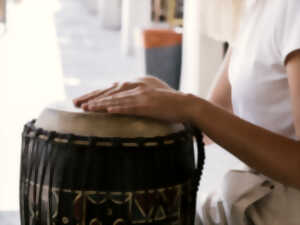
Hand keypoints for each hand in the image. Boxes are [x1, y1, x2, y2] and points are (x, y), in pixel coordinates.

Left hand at [78, 85, 195, 122]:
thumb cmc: (168, 104)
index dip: (97, 94)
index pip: (112, 90)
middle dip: (92, 97)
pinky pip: (129, 107)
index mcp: (136, 86)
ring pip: (116, 99)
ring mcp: (142, 95)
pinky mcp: (147, 105)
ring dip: (100, 103)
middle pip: (110, 92)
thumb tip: (126, 105)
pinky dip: (117, 108)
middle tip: (77, 103)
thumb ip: (138, 99)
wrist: (185, 104)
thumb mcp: (151, 98)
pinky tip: (106, 110)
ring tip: (86, 108)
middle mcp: (137, 88)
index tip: (84, 100)